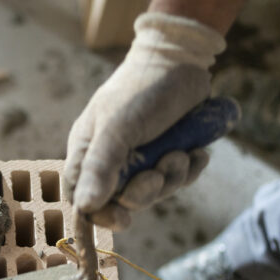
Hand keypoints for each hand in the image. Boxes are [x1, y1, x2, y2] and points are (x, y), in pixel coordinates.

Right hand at [65, 12, 225, 229]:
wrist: (182, 60)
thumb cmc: (139, 90)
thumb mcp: (116, 129)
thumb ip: (100, 168)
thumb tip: (84, 207)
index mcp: (87, 152)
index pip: (83, 198)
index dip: (101, 214)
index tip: (123, 219)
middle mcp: (110, 159)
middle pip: (121, 200)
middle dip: (145, 192)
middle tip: (159, 174)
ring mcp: (141, 158)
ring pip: (153, 191)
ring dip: (171, 177)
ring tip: (180, 153)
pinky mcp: (167, 153)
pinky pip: (177, 179)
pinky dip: (189, 170)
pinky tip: (196, 152)